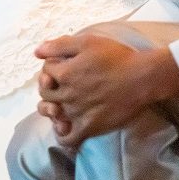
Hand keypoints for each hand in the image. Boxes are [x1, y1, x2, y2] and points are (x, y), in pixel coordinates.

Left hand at [35, 33, 178, 146]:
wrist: (141, 78)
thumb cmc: (116, 56)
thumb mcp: (88, 42)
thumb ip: (60, 45)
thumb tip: (37, 51)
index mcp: (65, 73)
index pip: (46, 70)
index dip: (52, 66)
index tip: (62, 64)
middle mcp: (67, 94)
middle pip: (45, 93)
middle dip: (49, 86)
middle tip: (61, 82)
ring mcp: (76, 113)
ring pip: (52, 114)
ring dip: (51, 108)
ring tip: (60, 103)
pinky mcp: (88, 128)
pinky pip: (66, 137)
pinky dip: (62, 132)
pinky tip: (67, 125)